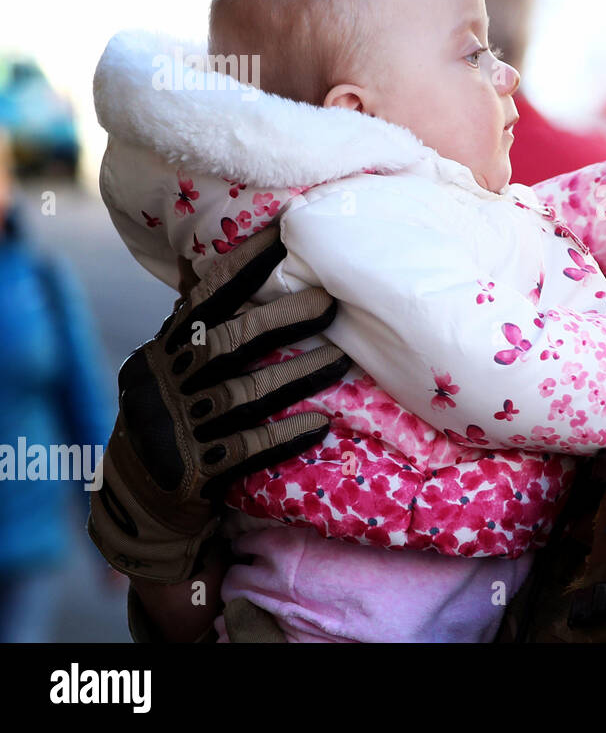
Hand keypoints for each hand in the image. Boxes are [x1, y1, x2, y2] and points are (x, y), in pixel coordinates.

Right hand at [88, 224, 350, 583]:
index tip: (282, 234)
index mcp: (163, 351)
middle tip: (330, 301)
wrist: (134, 501)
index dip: (241, 265)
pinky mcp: (195, 470)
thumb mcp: (165, 364)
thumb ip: (186, 319)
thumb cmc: (167, 415)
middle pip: (227, 343)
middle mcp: (167, 383)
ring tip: (340, 357)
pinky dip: (284, 435)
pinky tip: (320, 424)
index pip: (203, 298)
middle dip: (281, 319)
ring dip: (296, 375)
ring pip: (242, 394)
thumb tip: (191, 256)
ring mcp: (179, 427)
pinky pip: (246, 449)